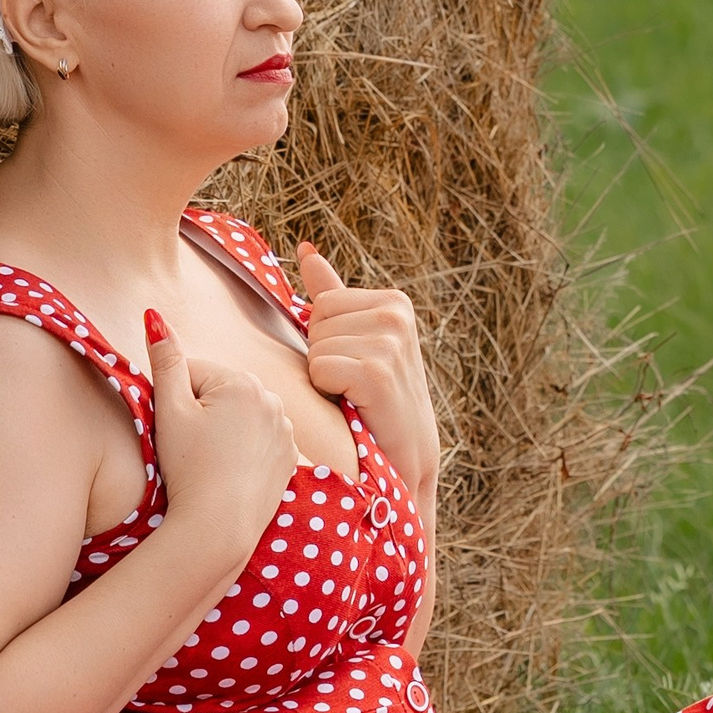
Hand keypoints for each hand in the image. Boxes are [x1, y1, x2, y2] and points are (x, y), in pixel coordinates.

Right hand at [144, 310, 298, 591]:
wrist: (219, 527)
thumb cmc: (188, 468)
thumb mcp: (169, 411)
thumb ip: (164, 360)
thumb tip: (154, 317)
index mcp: (242, 381)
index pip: (193, 374)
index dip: (175, 401)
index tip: (176, 432)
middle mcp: (272, 398)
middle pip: (220, 394)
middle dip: (202, 413)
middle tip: (192, 450)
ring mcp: (286, 429)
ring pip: (241, 417)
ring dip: (224, 430)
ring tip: (211, 463)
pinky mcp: (291, 457)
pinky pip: (261, 441)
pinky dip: (246, 451)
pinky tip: (231, 471)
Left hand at [299, 246, 440, 512]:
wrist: (406, 463)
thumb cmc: (377, 405)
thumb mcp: (358, 342)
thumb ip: (332, 294)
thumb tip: (306, 250)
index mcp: (394, 302)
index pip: (321, 302)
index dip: (326, 341)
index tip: (355, 369)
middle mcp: (397, 314)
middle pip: (315, 320)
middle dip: (322, 358)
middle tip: (353, 388)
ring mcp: (390, 342)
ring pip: (315, 346)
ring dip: (325, 379)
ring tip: (356, 399)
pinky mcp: (378, 371)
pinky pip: (320, 366)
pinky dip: (328, 393)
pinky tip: (355, 407)